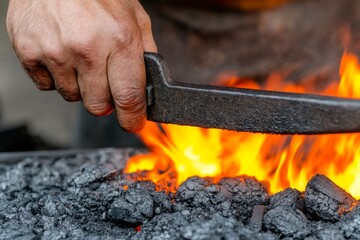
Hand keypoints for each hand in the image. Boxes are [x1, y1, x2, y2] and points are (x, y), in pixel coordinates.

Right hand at [6, 0, 156, 131]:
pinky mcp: (29, 52)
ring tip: (80, 57)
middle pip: (99, 106)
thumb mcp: (135, 16)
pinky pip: (47, 86)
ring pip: (72, 97)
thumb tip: (148, 86)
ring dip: (80, 85)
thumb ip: (144, 52)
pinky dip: (56, 76)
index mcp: (119, 40)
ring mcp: (55, 52)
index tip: (133, 123)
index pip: (129, 97)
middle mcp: (87, 49)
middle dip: (105, 98)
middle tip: (104, 79)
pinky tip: (61, 53)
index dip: (132, 118)